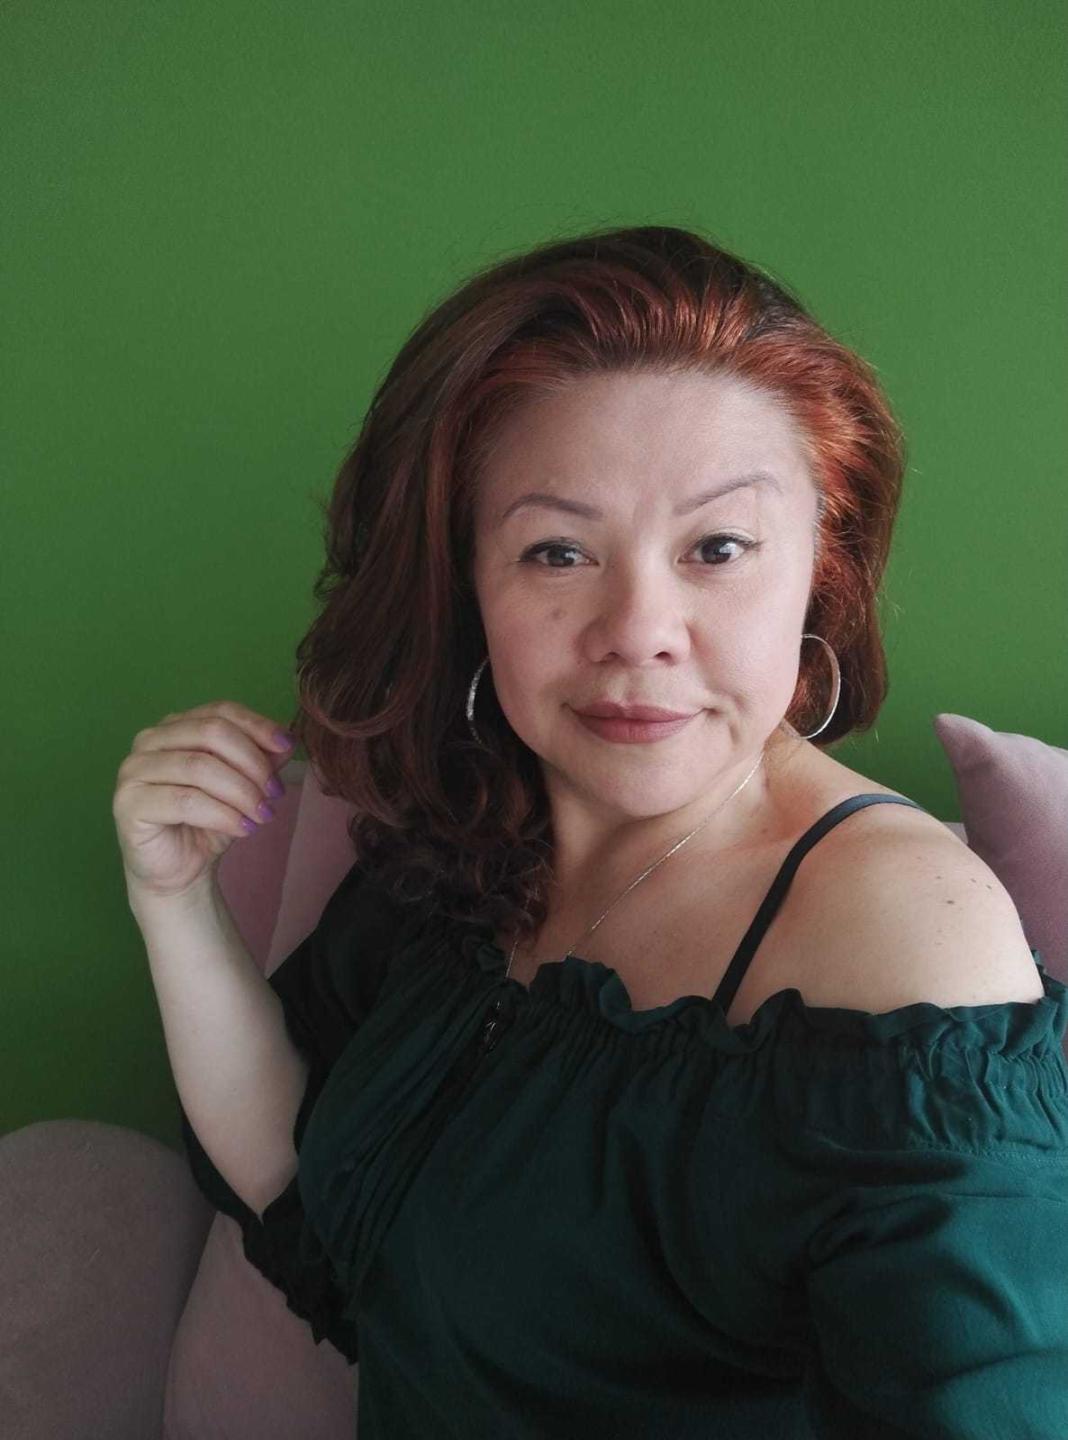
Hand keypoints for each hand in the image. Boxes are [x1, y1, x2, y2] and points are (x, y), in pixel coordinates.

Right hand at [112, 699, 294, 902]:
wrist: (179, 872)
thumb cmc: (208, 823)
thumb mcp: (244, 787)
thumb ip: (262, 761)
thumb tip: (287, 740)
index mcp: (176, 726)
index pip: (220, 711)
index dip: (257, 726)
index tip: (287, 746)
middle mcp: (149, 740)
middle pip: (211, 733)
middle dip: (252, 763)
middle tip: (274, 793)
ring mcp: (134, 769)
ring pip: (199, 767)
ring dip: (241, 792)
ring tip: (262, 815)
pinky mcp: (128, 802)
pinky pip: (185, 800)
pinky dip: (223, 814)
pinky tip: (243, 828)